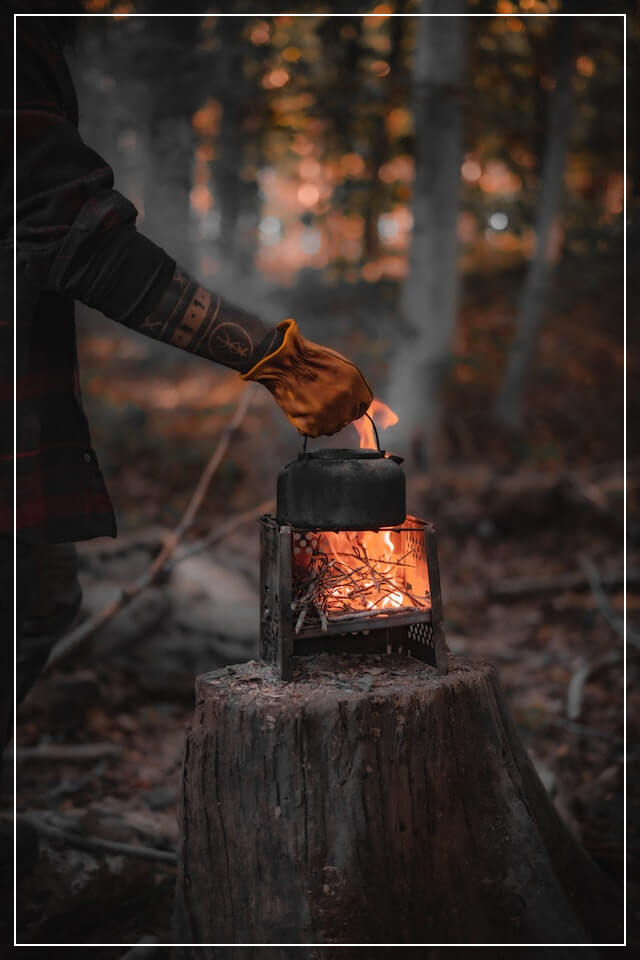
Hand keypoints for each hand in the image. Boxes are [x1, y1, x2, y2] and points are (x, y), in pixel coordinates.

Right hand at [242, 319, 372, 436]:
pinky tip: (301, 409)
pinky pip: (315, 432)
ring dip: (323, 420)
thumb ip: (352, 386)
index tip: (340, 403)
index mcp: (355, 384)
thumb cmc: (308, 360)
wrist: (283, 361)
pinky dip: (307, 425)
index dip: (351, 405)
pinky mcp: (313, 424)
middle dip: (336, 412)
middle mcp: (345, 400)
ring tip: (309, 403)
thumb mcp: (339, 366)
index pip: (363, 406)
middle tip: (319, 400)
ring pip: (332, 428)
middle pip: (347, 418)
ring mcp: (329, 414)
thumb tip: (362, 406)